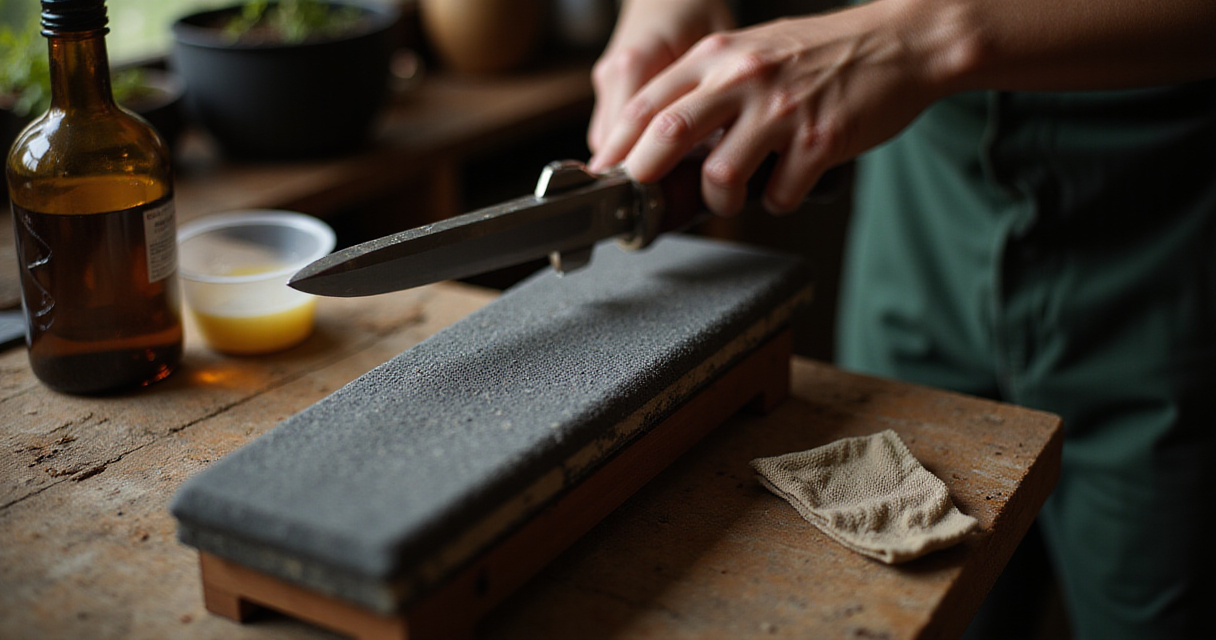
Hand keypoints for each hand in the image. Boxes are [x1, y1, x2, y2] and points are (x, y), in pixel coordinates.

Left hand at [590, 1, 953, 215]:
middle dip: (646, 173)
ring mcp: (784, 109)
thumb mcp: (752, 51)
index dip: (618, 145)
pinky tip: (785, 186)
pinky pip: (780, 193)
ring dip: (718, 198)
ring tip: (730, 196)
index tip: (605, 175)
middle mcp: (745, 76)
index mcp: (720, 54)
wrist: (900, 44)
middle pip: (670, 130)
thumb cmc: (822, 54)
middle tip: (643, 198)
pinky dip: (776, 201)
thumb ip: (707, 86)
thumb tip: (655, 134)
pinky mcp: (820, 140)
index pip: (648, 101)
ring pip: (720, 172)